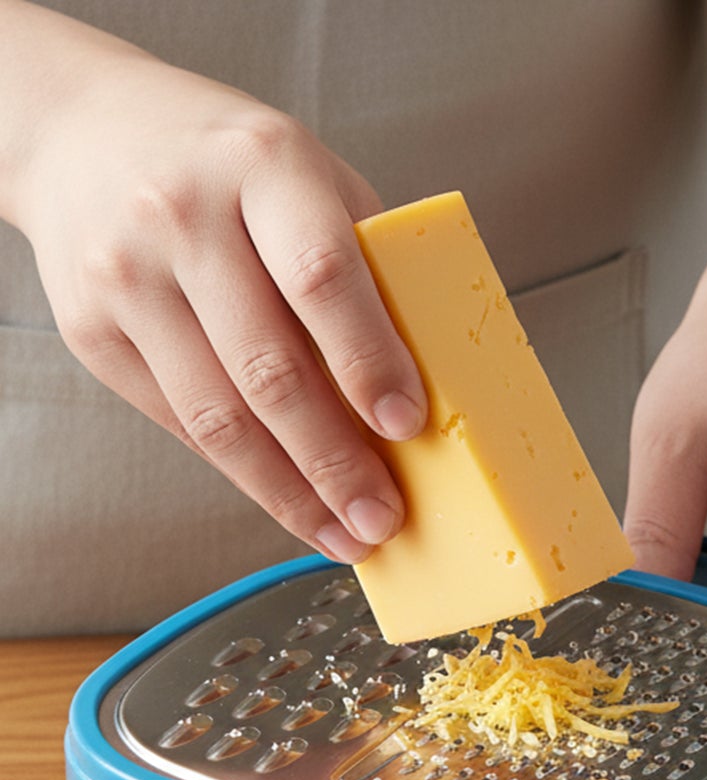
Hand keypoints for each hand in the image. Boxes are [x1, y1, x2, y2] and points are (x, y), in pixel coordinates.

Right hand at [8, 40, 424, 562]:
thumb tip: (438, 381)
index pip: (322, 276)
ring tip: (345, 535)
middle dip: (337, 462)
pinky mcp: (92, 331)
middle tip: (384, 518)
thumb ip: (366, 264)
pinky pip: (182, 424)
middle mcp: (183, 216)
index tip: (408, 426)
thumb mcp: (309, 178)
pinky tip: (291, 503)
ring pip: (219, 416)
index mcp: (262, 166)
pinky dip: (245, 475)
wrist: (81, 130)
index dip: (369, 360)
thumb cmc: (229, 166)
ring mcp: (127, 277)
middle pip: (270, 368)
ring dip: (291, 493)